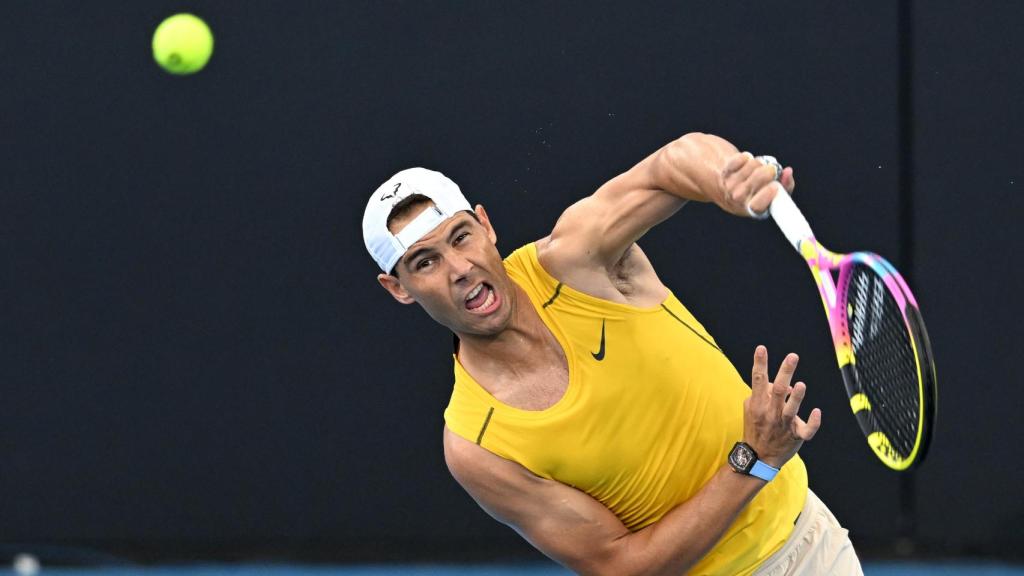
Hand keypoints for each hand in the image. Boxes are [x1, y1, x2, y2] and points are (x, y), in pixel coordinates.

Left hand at [718, 153, 796, 217]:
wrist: (723, 188)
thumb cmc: (755, 192)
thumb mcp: (771, 195)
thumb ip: (785, 186)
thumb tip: (788, 172)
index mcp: (752, 210)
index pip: (758, 205)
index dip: (768, 194)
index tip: (775, 186)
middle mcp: (738, 199)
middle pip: (760, 177)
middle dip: (770, 170)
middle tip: (771, 172)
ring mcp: (730, 185)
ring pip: (754, 164)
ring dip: (759, 163)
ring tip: (757, 169)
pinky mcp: (725, 171)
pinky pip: (743, 158)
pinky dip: (747, 157)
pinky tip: (745, 164)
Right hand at [743, 345, 821, 468]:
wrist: (758, 457)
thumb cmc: (756, 427)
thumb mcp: (752, 408)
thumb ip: (764, 392)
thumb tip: (786, 383)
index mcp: (758, 404)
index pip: (758, 379)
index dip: (759, 363)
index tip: (761, 348)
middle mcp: (770, 413)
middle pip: (778, 390)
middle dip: (785, 372)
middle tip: (792, 356)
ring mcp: (783, 425)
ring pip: (791, 410)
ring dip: (796, 398)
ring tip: (800, 385)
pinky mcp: (796, 436)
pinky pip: (807, 430)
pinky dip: (813, 422)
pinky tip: (817, 412)